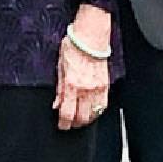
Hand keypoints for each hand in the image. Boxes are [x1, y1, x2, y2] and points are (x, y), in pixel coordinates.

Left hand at [56, 4, 112, 129]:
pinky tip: (91, 110)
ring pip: (94, 114)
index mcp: (71, 85)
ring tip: (79, 118)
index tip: (61, 125)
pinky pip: (103, 105)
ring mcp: (98, 88)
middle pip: (82, 118)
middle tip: (69, 123)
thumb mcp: (59, 67)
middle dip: (74, 123)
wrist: (91, 36)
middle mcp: (86, 89)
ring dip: (86, 119)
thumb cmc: (74, 46)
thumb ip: (59, 88)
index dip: (64, 123)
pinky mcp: (106, 85)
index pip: (67, 113)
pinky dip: (96, 111)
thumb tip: (57, 104)